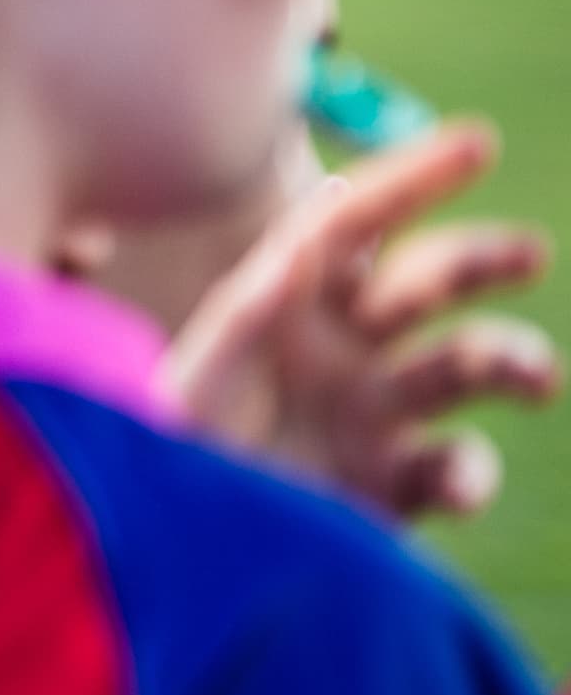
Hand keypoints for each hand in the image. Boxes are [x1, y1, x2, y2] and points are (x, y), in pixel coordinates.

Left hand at [161, 121, 556, 519]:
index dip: (413, 177)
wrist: (162, 553)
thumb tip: (300, 249)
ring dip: (511, 360)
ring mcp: (371, 417)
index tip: (478, 140)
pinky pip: (452, 468)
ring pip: (464, 367)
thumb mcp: (190, 380)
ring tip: (536, 374)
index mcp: (283, 303)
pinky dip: (469, 472)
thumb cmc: (160, 454)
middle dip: (481, 261)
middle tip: (531, 252)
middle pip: (427, 283)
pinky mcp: (390, 488)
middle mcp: (338, 351)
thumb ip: (245, 316)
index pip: (354, 223)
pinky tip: (458, 479)